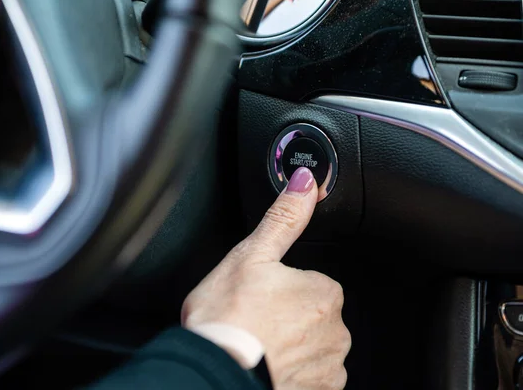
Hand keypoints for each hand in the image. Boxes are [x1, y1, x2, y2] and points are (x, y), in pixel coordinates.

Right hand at [182, 167, 350, 389]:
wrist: (217, 374)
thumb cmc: (228, 320)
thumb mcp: (251, 255)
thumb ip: (283, 219)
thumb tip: (305, 183)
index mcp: (324, 292)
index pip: (311, 283)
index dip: (282, 289)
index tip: (259, 298)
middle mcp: (335, 332)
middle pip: (312, 317)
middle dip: (288, 320)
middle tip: (254, 322)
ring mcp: (328, 367)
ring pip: (310, 349)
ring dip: (289, 349)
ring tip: (256, 346)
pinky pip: (309, 377)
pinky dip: (291, 373)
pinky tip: (265, 368)